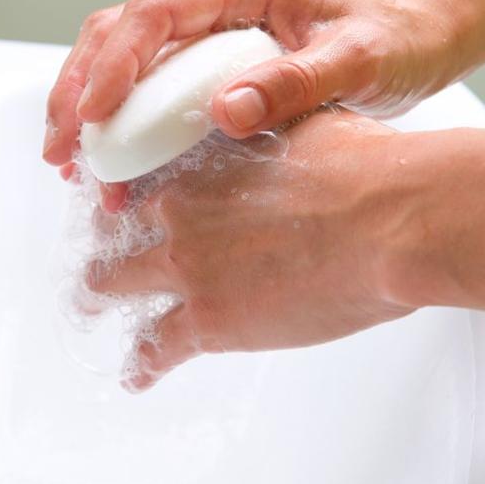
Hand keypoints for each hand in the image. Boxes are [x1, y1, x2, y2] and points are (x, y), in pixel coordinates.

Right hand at [43, 0, 461, 187]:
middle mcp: (214, 3)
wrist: (416, 40)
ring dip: (86, 108)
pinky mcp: (206, 63)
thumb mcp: (360, 60)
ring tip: (71, 163)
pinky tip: (109, 164)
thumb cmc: (395, 41)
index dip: (115, 61)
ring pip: (120, 58)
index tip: (94, 114)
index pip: (156, 12)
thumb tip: (225, 110)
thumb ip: (297, 81)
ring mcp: (205, 32)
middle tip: (61, 148)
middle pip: (118, 32)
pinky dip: (118, 123)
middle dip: (79, 89)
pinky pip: (145, 86)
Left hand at [85, 110, 484, 391]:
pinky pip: (157, 348)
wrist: (394, 219)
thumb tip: (265, 108)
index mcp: (200, 161)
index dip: (124, 190)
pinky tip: (136, 374)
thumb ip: (268, 118)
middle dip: (104, 239)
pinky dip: (142, 363)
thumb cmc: (364, 166)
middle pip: (115, 228)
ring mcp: (188, 267)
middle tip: (100, 251)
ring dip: (100, 295)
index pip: (138, 176)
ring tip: (90, 304)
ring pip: (117, 285)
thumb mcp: (303, 119)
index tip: (118, 201)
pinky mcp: (210, 321)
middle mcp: (179, 212)